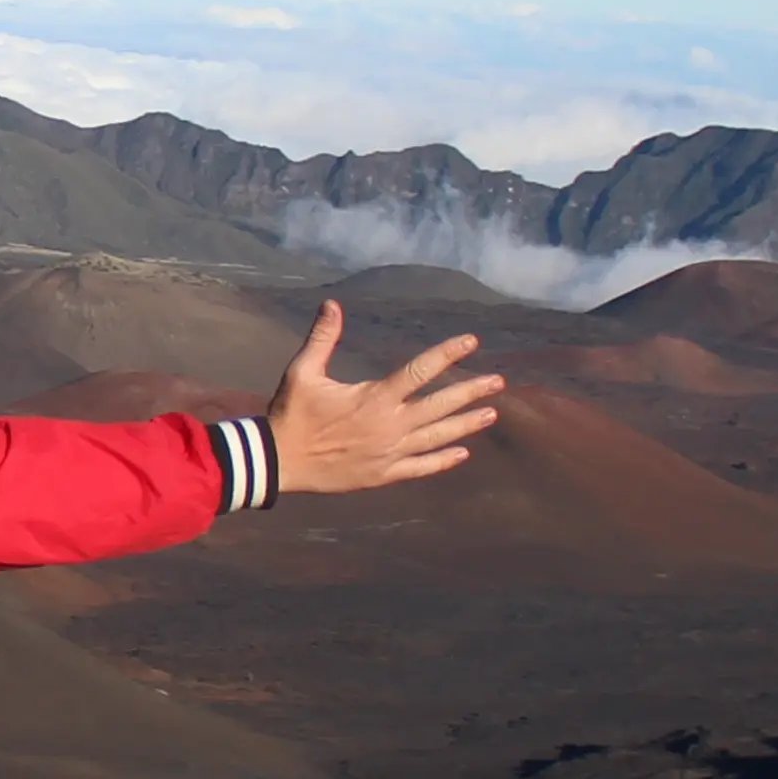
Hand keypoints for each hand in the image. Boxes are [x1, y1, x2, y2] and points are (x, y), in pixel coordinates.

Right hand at [261, 304, 502, 495]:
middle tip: (498, 382)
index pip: (420, 371)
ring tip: (492, 414)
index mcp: (375, 398)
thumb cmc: (291, 414)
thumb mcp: (302, 372)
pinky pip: (421, 467)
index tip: (471, 342)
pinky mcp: (384, 474)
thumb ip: (323, 338)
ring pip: (438, 437)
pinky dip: (442, 460)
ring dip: (466, 425)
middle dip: (471, 392)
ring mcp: (390, 452)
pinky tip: (462, 453)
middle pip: (440, 406)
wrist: (279, 461)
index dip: (448, 354)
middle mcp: (390, 425)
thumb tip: (332, 304)